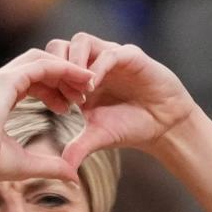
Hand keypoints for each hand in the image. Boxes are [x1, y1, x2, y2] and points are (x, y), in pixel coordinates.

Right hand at [0, 49, 93, 182]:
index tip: (72, 105)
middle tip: (87, 91)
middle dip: (63, 75)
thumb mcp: (28, 164)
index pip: (30, 81)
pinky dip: (63, 69)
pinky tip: (82, 80)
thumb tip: (73, 178)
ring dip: (67, 69)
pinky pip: (42, 65)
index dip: (54, 89)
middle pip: (37, 65)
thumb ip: (52, 166)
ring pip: (41, 60)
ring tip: (89, 84)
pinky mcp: (6, 80)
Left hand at [44, 33, 196, 166]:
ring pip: (81, 41)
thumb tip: (62, 170)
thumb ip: (78, 148)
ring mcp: (110, 56)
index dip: (48, 84)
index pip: (51, 66)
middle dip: (56, 70)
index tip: (56, 108)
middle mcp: (92, 62)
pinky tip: (92, 89)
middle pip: (59, 46)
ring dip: (74, 65)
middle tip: (64, 97)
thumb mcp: (98, 138)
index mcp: (78, 79)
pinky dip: (96, 68)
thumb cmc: (130, 127)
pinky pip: (108, 53)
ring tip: (79, 94)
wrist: (163, 125)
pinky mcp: (130, 56)